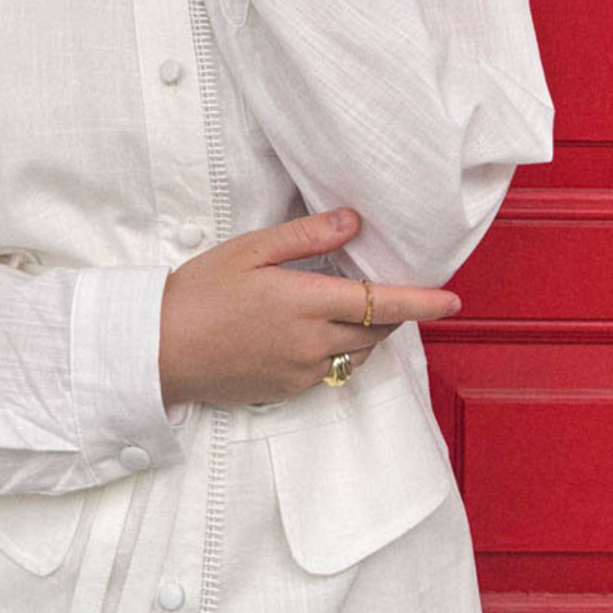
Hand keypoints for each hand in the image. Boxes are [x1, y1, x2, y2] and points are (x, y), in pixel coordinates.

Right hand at [158, 206, 461, 408]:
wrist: (159, 348)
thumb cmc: (198, 292)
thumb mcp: (249, 250)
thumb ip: (305, 236)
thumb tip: (352, 221)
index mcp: (305, 302)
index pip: (382, 303)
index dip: (423, 303)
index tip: (453, 301)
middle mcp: (311, 342)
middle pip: (377, 332)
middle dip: (394, 314)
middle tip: (391, 290)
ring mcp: (300, 371)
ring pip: (357, 355)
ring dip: (367, 334)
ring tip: (352, 309)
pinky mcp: (287, 391)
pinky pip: (330, 371)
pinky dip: (336, 352)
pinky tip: (311, 333)